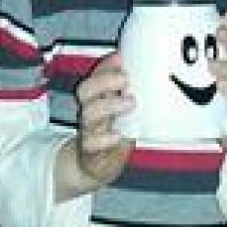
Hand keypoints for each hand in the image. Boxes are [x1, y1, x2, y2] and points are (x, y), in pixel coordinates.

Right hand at [63, 53, 134, 196]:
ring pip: (89, 115)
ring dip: (109, 106)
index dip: (104, 67)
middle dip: (104, 81)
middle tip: (125, 79)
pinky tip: (117, 135)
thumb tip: (140, 72)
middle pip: (86, 91)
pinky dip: (104, 139)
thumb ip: (125, 95)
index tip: (119, 58)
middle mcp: (90, 113)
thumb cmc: (110, 135)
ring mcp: (89, 132)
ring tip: (130, 102)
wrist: (92, 167)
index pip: (95, 77)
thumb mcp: (118, 113)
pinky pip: (91, 144)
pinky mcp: (91, 152)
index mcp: (97, 100)